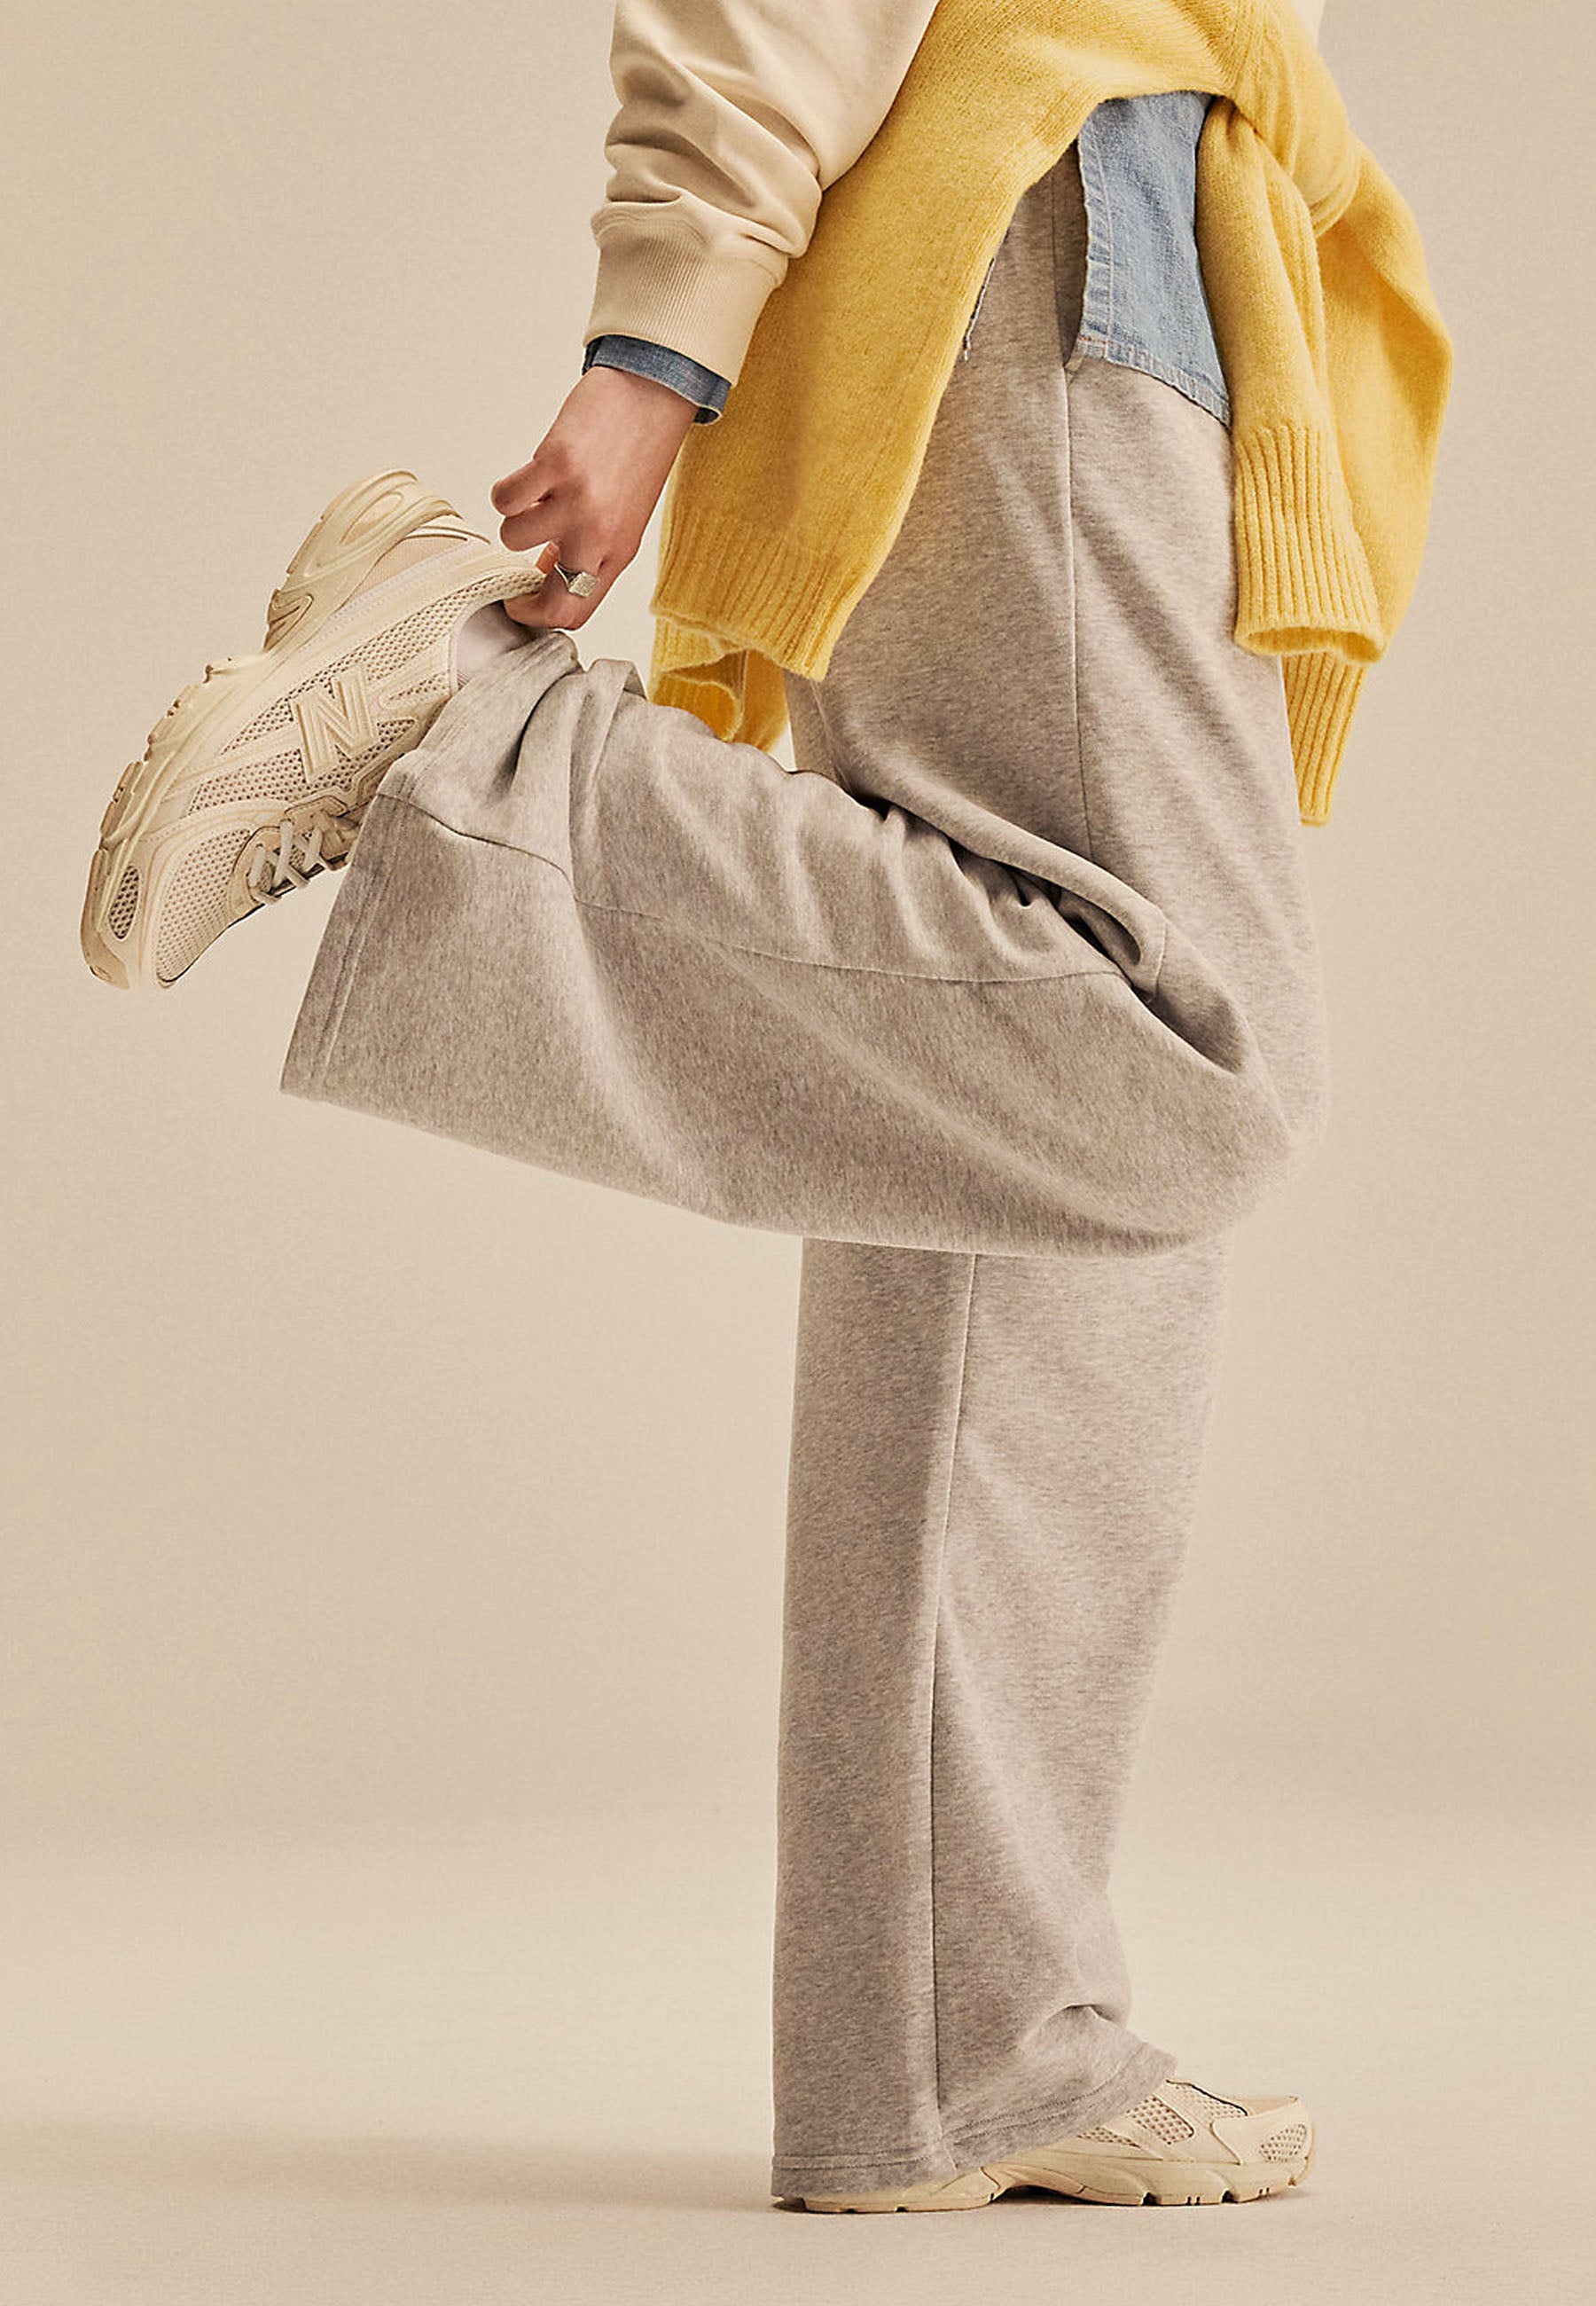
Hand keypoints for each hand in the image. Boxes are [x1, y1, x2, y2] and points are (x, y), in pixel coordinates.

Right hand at [490, 365, 700, 629]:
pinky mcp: (557, 464)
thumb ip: (590, 549)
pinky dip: (507, 489)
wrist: (652, 394)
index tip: (523, 603)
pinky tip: (530, 476)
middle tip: (511, 580)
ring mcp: (577, 501)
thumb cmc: (636, 453)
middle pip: (551, 601)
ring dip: (514, 520)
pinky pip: (506, 497)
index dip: (541, 618)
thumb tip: (549, 569)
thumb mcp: (623, 516)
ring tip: (535, 498)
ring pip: (513, 537)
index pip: (576, 612)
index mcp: (618, 552)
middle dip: (520, 598)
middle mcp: (600, 534)